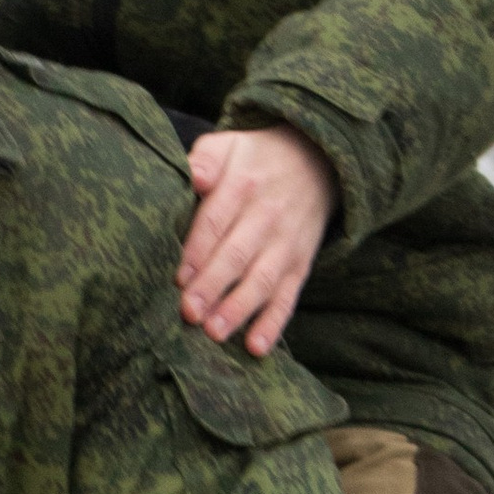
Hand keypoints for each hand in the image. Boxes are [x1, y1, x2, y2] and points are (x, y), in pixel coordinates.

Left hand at [179, 126, 337, 356]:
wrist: (316, 163)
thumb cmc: (254, 160)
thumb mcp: (229, 146)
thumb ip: (205, 158)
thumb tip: (192, 176)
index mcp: (244, 185)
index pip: (216, 220)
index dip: (197, 250)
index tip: (178, 276)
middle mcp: (268, 216)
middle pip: (237, 254)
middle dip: (213, 285)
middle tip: (188, 312)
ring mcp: (286, 244)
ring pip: (262, 280)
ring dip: (238, 309)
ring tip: (214, 333)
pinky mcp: (300, 265)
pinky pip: (288, 297)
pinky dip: (273, 324)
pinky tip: (256, 348)